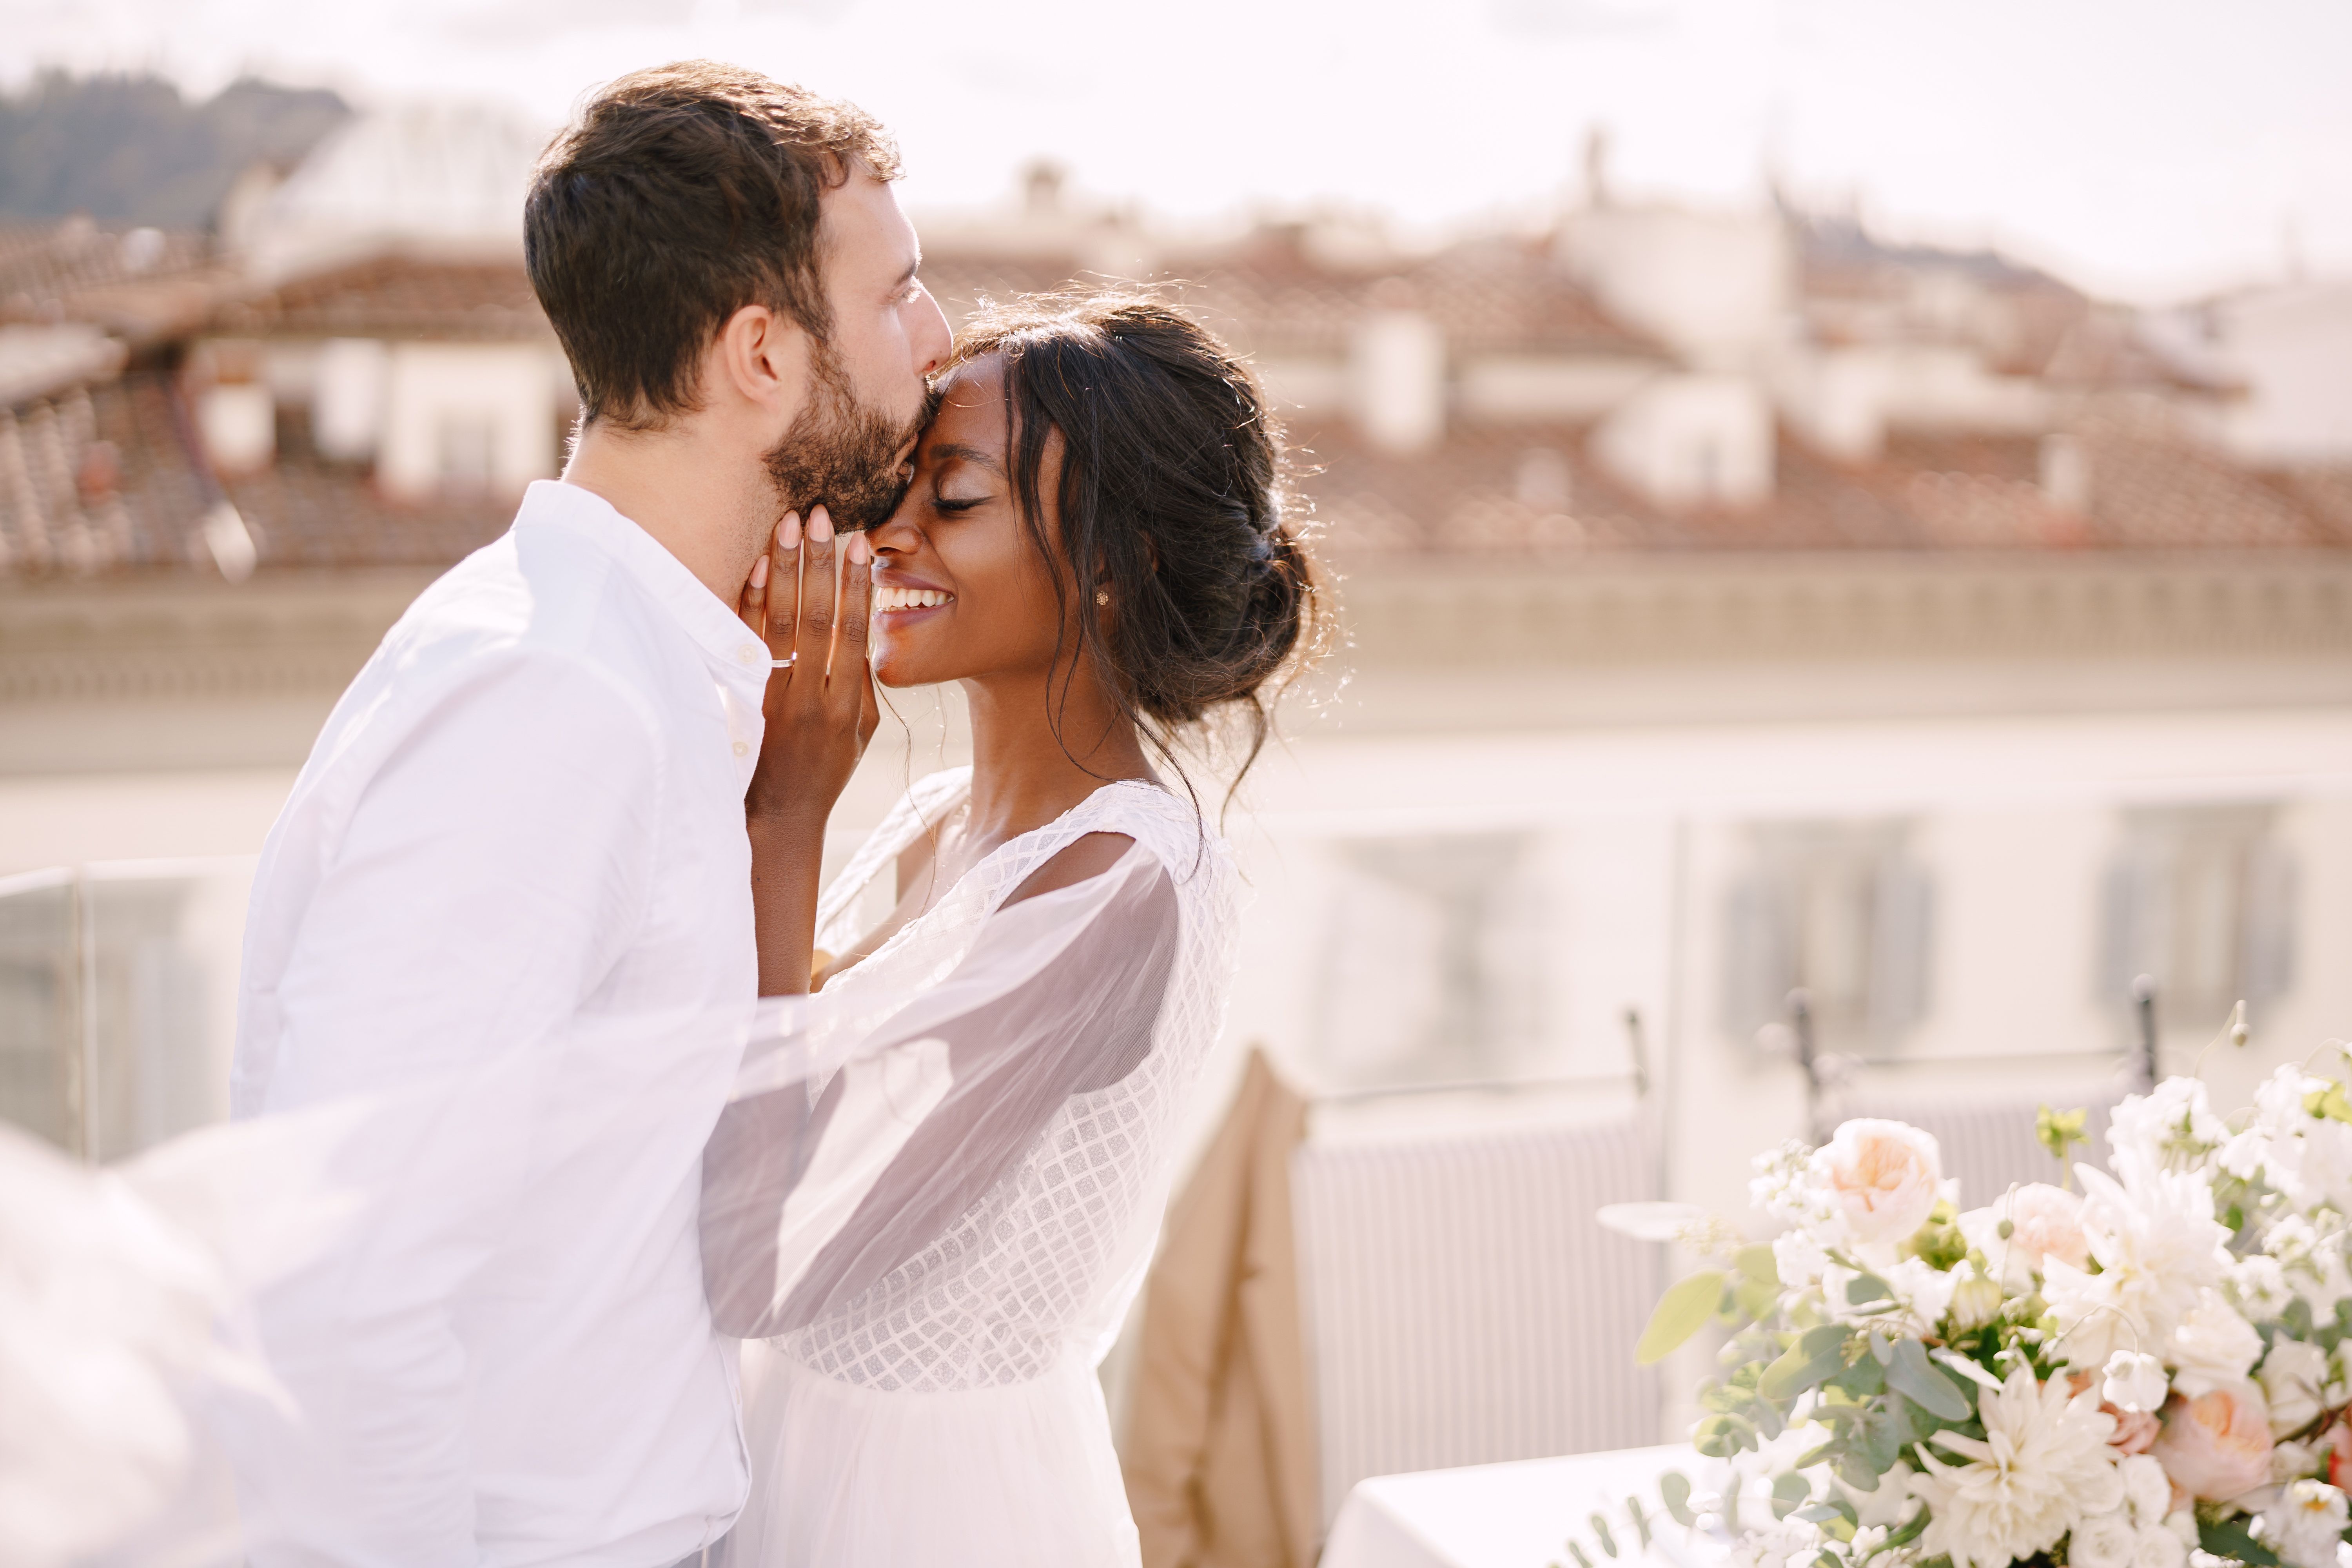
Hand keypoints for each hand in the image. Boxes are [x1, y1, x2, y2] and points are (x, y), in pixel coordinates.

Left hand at [738, 507, 882, 826]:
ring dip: (786, 569)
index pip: (854, 632)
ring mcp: (774, 698)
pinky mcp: (744, 699)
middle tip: (820, 515)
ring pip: (781, 623)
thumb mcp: (862, 734)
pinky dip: (752, 602)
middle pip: (818, 618)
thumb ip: (863, 684)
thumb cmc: (827, 771)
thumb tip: (862, 633)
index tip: (861, 542)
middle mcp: (811, 697)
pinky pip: (747, 641)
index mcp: (847, 704)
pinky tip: (759, 566)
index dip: (858, 584)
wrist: (779, 817)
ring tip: (788, 524)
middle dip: (820, 562)